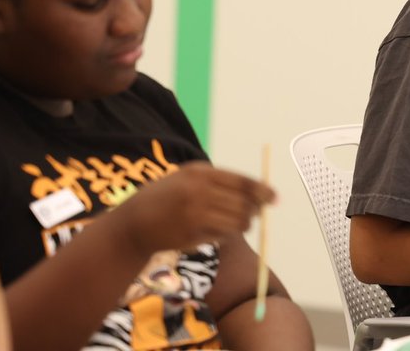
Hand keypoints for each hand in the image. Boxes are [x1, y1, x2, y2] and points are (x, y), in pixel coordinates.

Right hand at [114, 162, 274, 257]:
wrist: (134, 223)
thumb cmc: (167, 197)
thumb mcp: (189, 178)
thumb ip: (220, 182)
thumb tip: (257, 192)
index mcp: (199, 173)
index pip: (241, 182)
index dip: (262, 191)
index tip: (275, 197)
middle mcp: (198, 192)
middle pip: (243, 203)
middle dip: (256, 209)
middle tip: (257, 212)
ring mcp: (194, 215)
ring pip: (237, 222)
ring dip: (245, 223)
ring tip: (240, 222)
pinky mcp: (191, 235)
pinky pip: (223, 235)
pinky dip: (227, 234)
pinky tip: (217, 230)